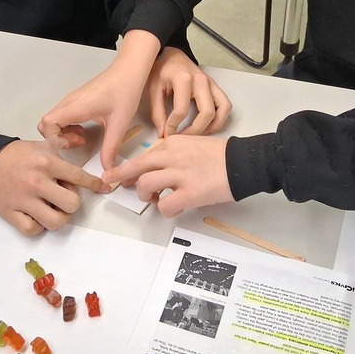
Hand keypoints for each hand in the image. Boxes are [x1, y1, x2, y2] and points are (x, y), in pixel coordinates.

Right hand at [0, 133, 108, 235]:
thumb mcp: (41, 144)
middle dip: (72, 202)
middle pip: (72, 204)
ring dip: (59, 217)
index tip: (103, 188)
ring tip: (53, 209)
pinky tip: (37, 216)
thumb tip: (81, 140)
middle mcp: (38, 182)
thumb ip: (63, 143)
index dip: (95, 184)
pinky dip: (38, 226)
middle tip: (63, 196)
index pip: (79, 177)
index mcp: (47, 163)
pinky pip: (33, 230)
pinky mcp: (10, 213)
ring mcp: (24, 200)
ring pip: (55, 221)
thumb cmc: (17, 155)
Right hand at [39, 30, 160, 169]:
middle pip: (46, 123)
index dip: (53, 139)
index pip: (47, 124)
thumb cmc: (124, 91)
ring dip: (62, 132)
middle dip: (56, 138)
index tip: (71, 145)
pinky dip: (67, 126)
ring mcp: (71, 100)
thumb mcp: (119, 124)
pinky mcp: (76, 100)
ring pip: (53, 119)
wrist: (129, 71)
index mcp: (76, 106)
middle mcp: (69, 102)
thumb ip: (110, 148)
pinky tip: (84, 129)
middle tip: (77, 143)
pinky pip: (61, 115)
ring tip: (82, 138)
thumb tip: (107, 169)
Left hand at [103, 135, 232, 217]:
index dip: (131, 167)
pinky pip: (166, 205)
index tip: (123, 173)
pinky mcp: (190, 193)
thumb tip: (157, 167)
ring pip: (146, 186)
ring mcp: (180, 175)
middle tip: (112, 182)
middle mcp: (172, 157)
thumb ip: (174, 153)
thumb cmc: (221, 154)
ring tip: (154, 199)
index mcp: (173, 144)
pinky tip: (173, 208)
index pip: (145, 155)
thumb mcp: (193, 143)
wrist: (242, 162)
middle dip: (121, 176)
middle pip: (137, 166)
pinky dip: (165, 210)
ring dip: (145, 196)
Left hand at [146, 47, 231, 137]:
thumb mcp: (153, 89)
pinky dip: (220, 117)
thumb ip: (157, 112)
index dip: (173, 126)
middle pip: (207, 112)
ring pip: (223, 109)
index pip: (181, 110)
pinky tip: (208, 124)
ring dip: (214, 125)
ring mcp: (211, 83)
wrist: (171, 55)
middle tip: (183, 138)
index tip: (166, 133)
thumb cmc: (162, 69)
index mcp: (183, 79)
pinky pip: (225, 105)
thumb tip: (163, 133)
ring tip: (199, 133)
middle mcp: (201, 81)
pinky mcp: (215, 86)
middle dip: (196, 130)